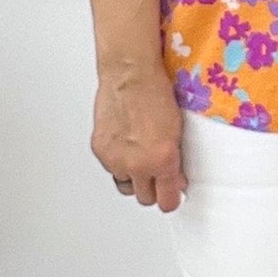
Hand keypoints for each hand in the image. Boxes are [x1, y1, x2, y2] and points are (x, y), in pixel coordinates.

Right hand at [91, 66, 188, 210]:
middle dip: (152, 189)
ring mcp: (116, 159)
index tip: (172, 194)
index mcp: (162, 160)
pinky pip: (111, 169)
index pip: (167, 202)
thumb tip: (176, 178)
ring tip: (139, 161)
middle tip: (157, 176)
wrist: (130, 74)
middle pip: (145, 198)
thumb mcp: (177, 131)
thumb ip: (175, 161)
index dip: (171, 198)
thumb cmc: (155, 93)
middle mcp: (138, 164)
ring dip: (133, 179)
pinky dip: (118, 162)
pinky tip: (126, 146)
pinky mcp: (100, 151)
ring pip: (126, 186)